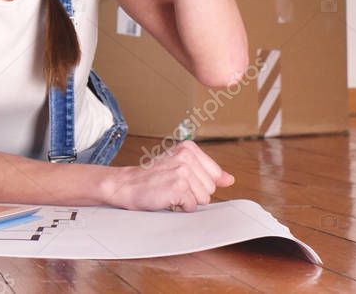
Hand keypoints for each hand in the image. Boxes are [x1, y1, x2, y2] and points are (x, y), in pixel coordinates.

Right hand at [106, 140, 234, 211]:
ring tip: (169, 191)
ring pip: (204, 199)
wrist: (126, 184)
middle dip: (194, 192)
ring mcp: (183, 171)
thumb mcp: (179, 167)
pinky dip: (180, 207)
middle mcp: (186, 156)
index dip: (199, 183)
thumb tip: (229, 180)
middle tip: (172, 185)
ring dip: (187, 200)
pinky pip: (192, 206)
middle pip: (211, 188)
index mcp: (188, 148)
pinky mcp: (178, 187)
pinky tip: (166, 197)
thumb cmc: (151, 178)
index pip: (215, 175)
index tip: (180, 179)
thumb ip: (207, 172)